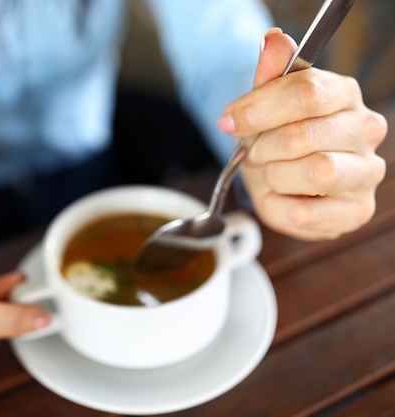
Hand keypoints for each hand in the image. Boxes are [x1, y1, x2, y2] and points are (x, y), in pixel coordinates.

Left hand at [219, 28, 386, 239]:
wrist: (277, 177)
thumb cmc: (273, 137)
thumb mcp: (264, 104)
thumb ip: (269, 73)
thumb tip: (274, 40)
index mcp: (343, 94)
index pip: (305, 92)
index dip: (257, 109)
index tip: (228, 120)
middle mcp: (365, 130)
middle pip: (301, 136)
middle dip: (261, 148)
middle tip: (254, 153)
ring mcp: (366, 172)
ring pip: (315, 172)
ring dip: (274, 177)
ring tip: (272, 174)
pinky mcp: (356, 210)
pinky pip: (306, 213)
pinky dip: (279, 207)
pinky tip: (282, 197)